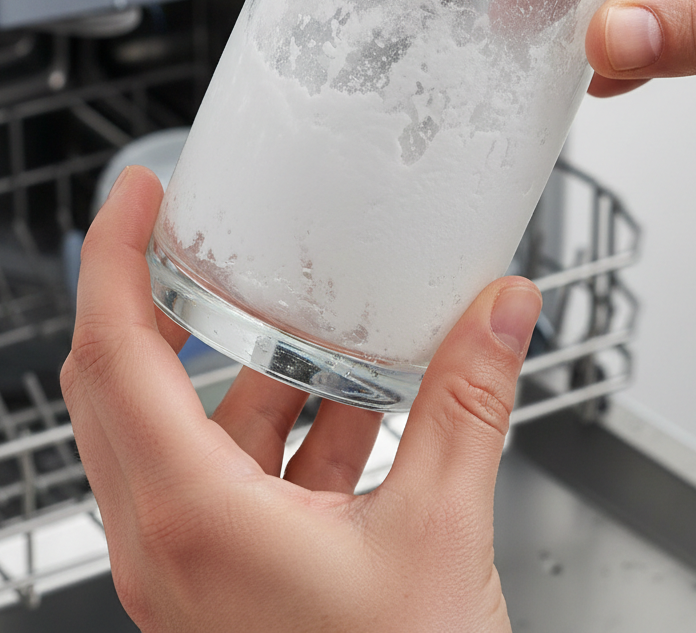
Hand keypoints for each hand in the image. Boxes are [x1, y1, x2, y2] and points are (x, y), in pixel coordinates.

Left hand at [61, 166, 540, 632]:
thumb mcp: (441, 532)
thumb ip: (468, 402)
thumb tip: (501, 311)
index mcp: (191, 518)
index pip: (115, 354)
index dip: (116, 258)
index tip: (137, 195)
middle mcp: (169, 540)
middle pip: (125, 382)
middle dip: (160, 298)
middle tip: (195, 234)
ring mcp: (193, 563)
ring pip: (187, 429)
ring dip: (242, 368)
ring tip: (302, 316)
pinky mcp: (228, 578)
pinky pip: (235, 475)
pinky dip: (282, 426)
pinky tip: (352, 404)